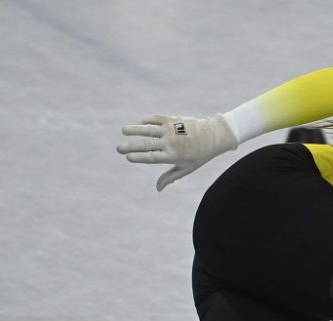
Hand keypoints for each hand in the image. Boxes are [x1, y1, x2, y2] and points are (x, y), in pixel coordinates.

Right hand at [116, 114, 238, 190]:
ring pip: (149, 129)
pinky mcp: (172, 119)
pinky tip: (137, 123)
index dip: (139, 157)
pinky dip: (145, 121)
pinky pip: (155, 119)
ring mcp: (171, 129)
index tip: (127, 157)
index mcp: (174, 156)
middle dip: (131, 146)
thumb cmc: (199, 155)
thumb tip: (158, 189)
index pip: (152, 157)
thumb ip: (170, 177)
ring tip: (123, 131)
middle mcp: (171, 142)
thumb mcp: (187, 168)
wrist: (213, 135)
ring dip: (135, 129)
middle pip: (147, 144)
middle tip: (118, 148)